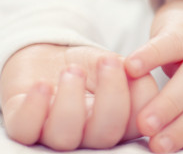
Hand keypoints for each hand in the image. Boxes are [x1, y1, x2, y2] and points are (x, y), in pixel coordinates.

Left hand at [0, 44, 158, 150]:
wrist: (55, 56)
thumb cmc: (92, 66)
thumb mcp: (120, 64)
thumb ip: (138, 76)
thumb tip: (146, 84)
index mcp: (119, 124)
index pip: (138, 124)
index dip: (140, 101)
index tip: (133, 67)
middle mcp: (90, 136)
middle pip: (105, 135)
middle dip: (110, 96)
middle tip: (108, 61)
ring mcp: (56, 134)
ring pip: (65, 136)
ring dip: (70, 99)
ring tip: (72, 70)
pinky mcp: (25, 124)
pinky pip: (27, 129)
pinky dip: (35, 107)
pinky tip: (43, 85)